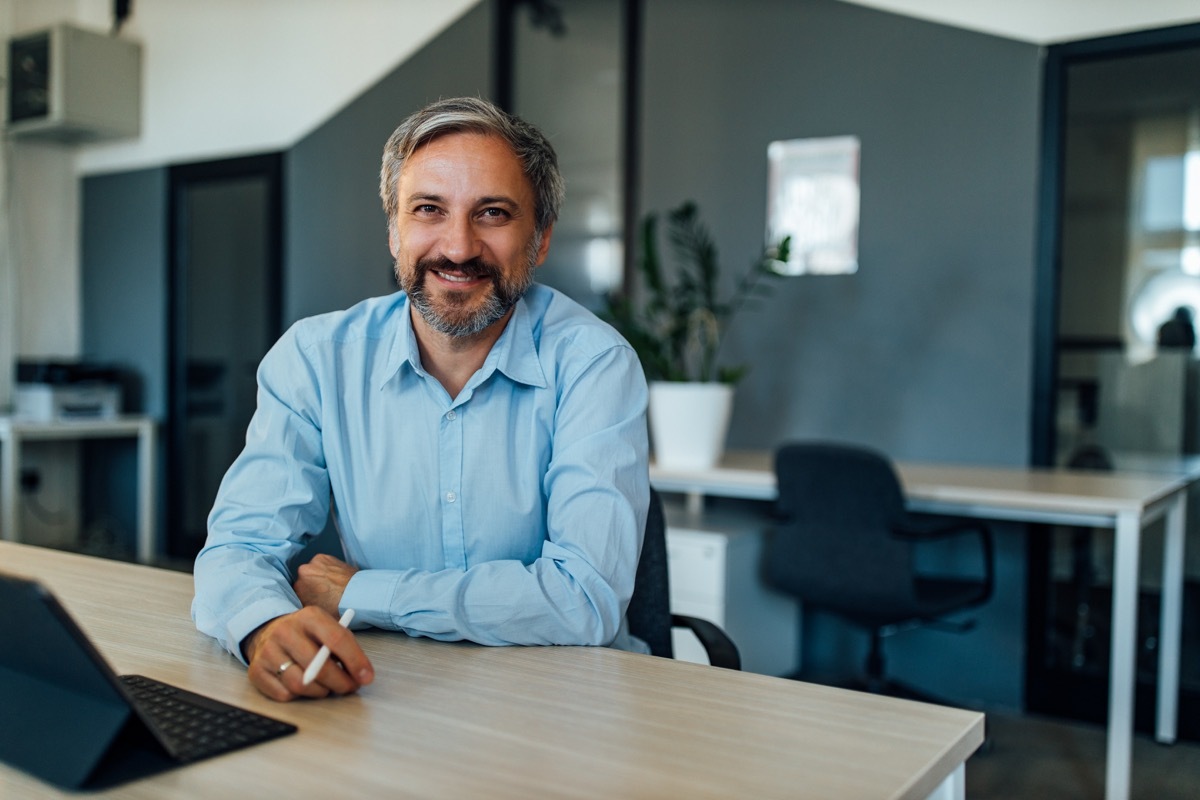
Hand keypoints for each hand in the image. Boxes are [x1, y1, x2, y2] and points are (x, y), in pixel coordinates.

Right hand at [243, 606, 373, 701]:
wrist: (267, 631)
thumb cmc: (306, 634)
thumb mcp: (325, 628)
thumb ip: (343, 646)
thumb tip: (361, 674)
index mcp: (309, 616)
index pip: (337, 639)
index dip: (355, 661)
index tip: (366, 677)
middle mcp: (286, 631)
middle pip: (318, 666)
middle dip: (340, 682)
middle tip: (349, 687)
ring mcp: (268, 651)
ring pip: (301, 684)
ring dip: (320, 691)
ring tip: (327, 687)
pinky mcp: (256, 671)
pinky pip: (284, 694)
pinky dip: (299, 696)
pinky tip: (304, 685)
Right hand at [294, 553, 358, 615]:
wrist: (358, 594)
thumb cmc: (339, 607)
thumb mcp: (316, 613)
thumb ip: (305, 606)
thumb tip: (305, 607)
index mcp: (297, 589)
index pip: (296, 592)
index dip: (305, 596)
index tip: (313, 598)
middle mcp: (301, 574)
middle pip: (303, 580)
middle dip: (310, 585)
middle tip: (323, 592)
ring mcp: (312, 563)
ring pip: (311, 571)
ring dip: (317, 575)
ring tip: (330, 584)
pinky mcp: (322, 557)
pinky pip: (320, 564)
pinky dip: (326, 568)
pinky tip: (334, 577)